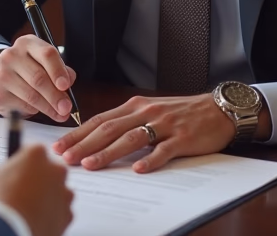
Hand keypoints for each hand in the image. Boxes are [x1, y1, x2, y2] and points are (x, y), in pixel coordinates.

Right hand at [0, 35, 77, 122]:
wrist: (4, 77)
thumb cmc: (31, 69)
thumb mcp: (47, 63)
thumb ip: (62, 72)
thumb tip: (67, 86)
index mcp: (27, 43)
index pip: (46, 54)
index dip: (58, 71)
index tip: (65, 86)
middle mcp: (11, 56)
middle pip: (38, 78)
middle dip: (55, 96)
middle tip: (66, 108)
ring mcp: (1, 75)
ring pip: (31, 95)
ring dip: (48, 108)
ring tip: (58, 113)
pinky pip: (22, 106)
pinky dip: (33, 111)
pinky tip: (37, 108)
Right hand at [0, 144, 72, 235]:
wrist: (7, 230)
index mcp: (36, 154)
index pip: (33, 151)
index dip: (23, 161)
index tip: (17, 169)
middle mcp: (55, 170)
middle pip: (49, 169)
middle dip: (38, 178)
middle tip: (22, 189)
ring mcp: (64, 193)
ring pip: (57, 190)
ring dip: (46, 196)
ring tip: (28, 206)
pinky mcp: (68, 214)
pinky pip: (60, 210)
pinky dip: (51, 214)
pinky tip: (35, 218)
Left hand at [52, 94, 262, 172]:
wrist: (217, 109)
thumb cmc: (180, 113)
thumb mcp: (149, 111)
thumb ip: (126, 122)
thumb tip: (96, 138)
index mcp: (134, 106)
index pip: (99, 120)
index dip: (78, 133)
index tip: (59, 145)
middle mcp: (145, 112)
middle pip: (109, 129)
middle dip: (84, 144)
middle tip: (66, 158)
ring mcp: (164, 125)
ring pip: (130, 139)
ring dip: (108, 153)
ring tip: (90, 165)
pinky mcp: (183, 138)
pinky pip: (164, 150)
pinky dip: (150, 159)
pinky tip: (138, 169)